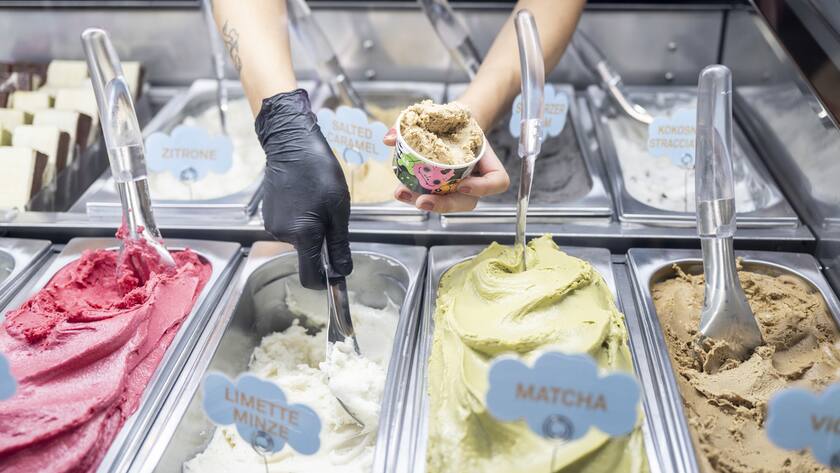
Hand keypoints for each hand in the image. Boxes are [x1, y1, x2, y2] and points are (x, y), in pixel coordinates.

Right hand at [256, 89, 351, 288]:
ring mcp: (273, 225)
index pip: (310, 277)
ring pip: (299, 240)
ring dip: (311, 229)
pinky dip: (300, 220)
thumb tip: (342, 272)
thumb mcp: (339, 210)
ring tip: (317, 201)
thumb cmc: (319, 172)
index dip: (325, 282)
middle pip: (307, 256)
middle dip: (321, 245)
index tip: (336, 276)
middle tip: (332, 217)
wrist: (290, 144)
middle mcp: (283, 235)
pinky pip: (289, 228)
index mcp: (303, 235)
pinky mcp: (268, 215)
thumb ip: (339, 245)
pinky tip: (304, 197)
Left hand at [383, 128, 509, 212]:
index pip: (497, 181)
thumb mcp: (445, 114)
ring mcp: (460, 189)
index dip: (483, 188)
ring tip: (403, 194)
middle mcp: (476, 179)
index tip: (463, 184)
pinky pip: (434, 198)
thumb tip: (390, 138)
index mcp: (487, 161)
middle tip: (423, 201)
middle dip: (444, 205)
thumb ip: (416, 122)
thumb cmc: (456, 121)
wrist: (454, 125)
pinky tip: (401, 191)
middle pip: (468, 202)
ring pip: (448, 204)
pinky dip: (416, 196)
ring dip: (425, 203)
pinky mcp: (444, 190)